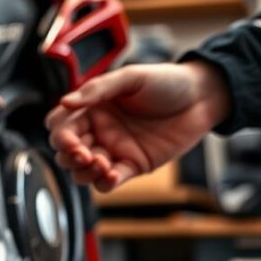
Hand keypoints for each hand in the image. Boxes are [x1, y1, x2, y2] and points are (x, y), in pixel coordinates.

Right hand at [45, 61, 231, 191]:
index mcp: (93, 108)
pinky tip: (111, 174)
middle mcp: (100, 130)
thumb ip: (97, 90)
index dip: (59, 134)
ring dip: (83, 172)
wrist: (201, 97)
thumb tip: (65, 102)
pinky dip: (104, 182)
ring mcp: (115, 150)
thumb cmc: (167, 82)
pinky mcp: (133, 166)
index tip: (69, 138)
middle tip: (82, 153)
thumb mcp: (130, 77)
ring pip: (83, 172)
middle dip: (68, 156)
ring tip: (99, 163)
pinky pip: (108, 182)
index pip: (61, 126)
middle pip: (66, 153)